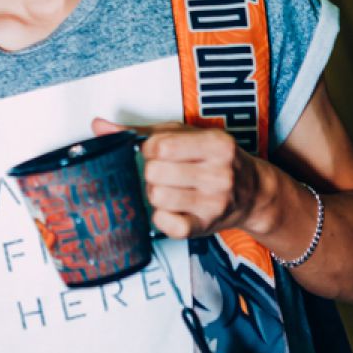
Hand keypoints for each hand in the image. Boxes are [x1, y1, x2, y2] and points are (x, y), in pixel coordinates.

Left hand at [92, 117, 261, 238]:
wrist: (253, 193)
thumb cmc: (214, 159)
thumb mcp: (186, 135)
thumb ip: (142, 131)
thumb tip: (99, 126)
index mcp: (216, 144)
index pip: (160, 146)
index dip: (150, 150)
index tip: (160, 153)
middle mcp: (219, 174)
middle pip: (154, 172)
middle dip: (152, 173)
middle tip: (166, 173)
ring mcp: (214, 203)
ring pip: (157, 197)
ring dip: (156, 194)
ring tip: (171, 189)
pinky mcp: (205, 226)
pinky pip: (167, 224)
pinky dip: (162, 217)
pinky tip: (173, 209)